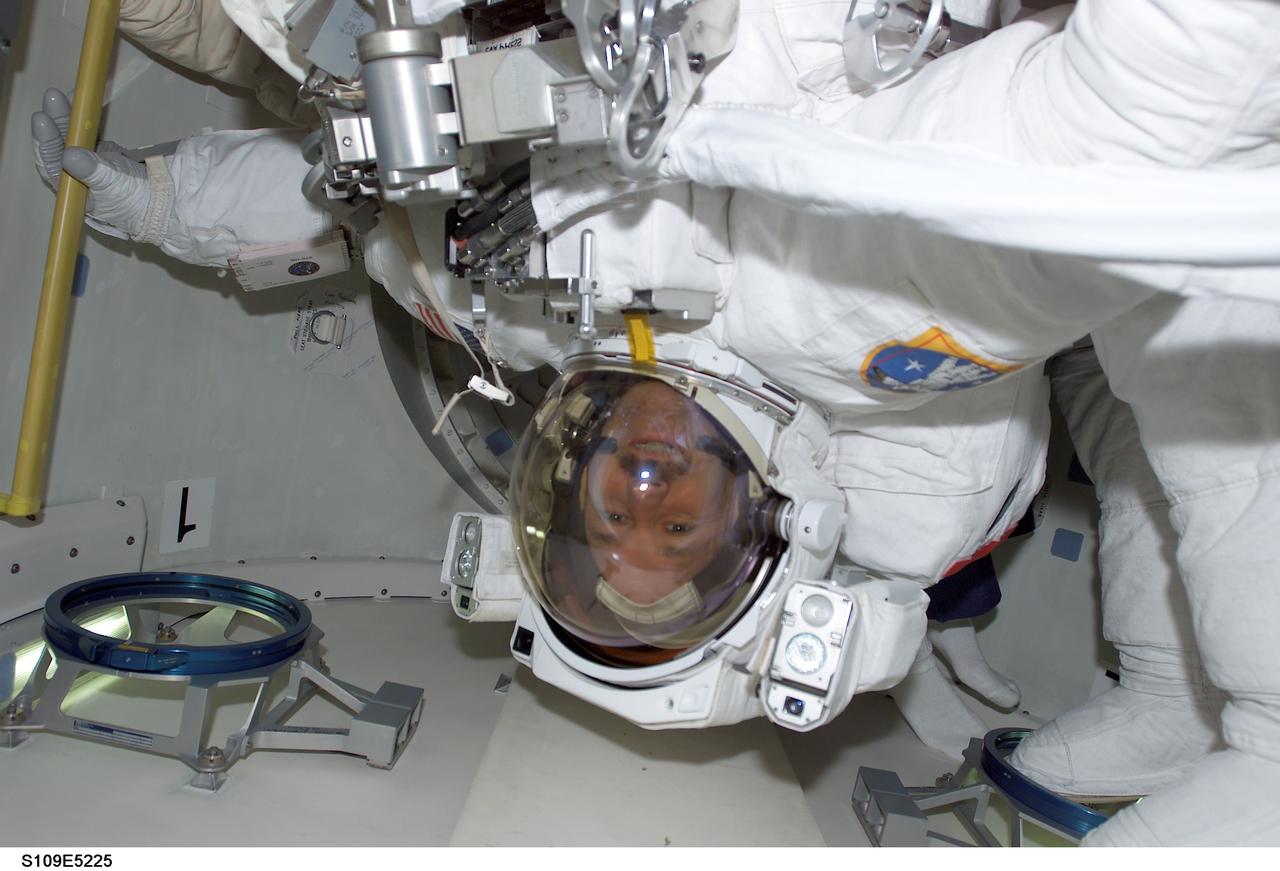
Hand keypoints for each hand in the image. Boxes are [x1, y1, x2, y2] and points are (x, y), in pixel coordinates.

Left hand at [30, 88, 155, 239]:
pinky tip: (79, 107)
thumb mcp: (117, 188)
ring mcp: (91, 165)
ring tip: (60, 96)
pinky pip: (88, 135)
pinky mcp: (104, 155)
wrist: (169, 202)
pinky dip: (83, 122)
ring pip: (72, 138)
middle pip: (61, 147)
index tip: (43, 118)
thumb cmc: (142, 203)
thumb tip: (70, 155)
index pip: (54, 164)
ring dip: (67, 118)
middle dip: (56, 123)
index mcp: (75, 193)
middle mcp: (78, 178)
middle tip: (52, 99)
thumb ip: (94, 172)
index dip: (47, 141)